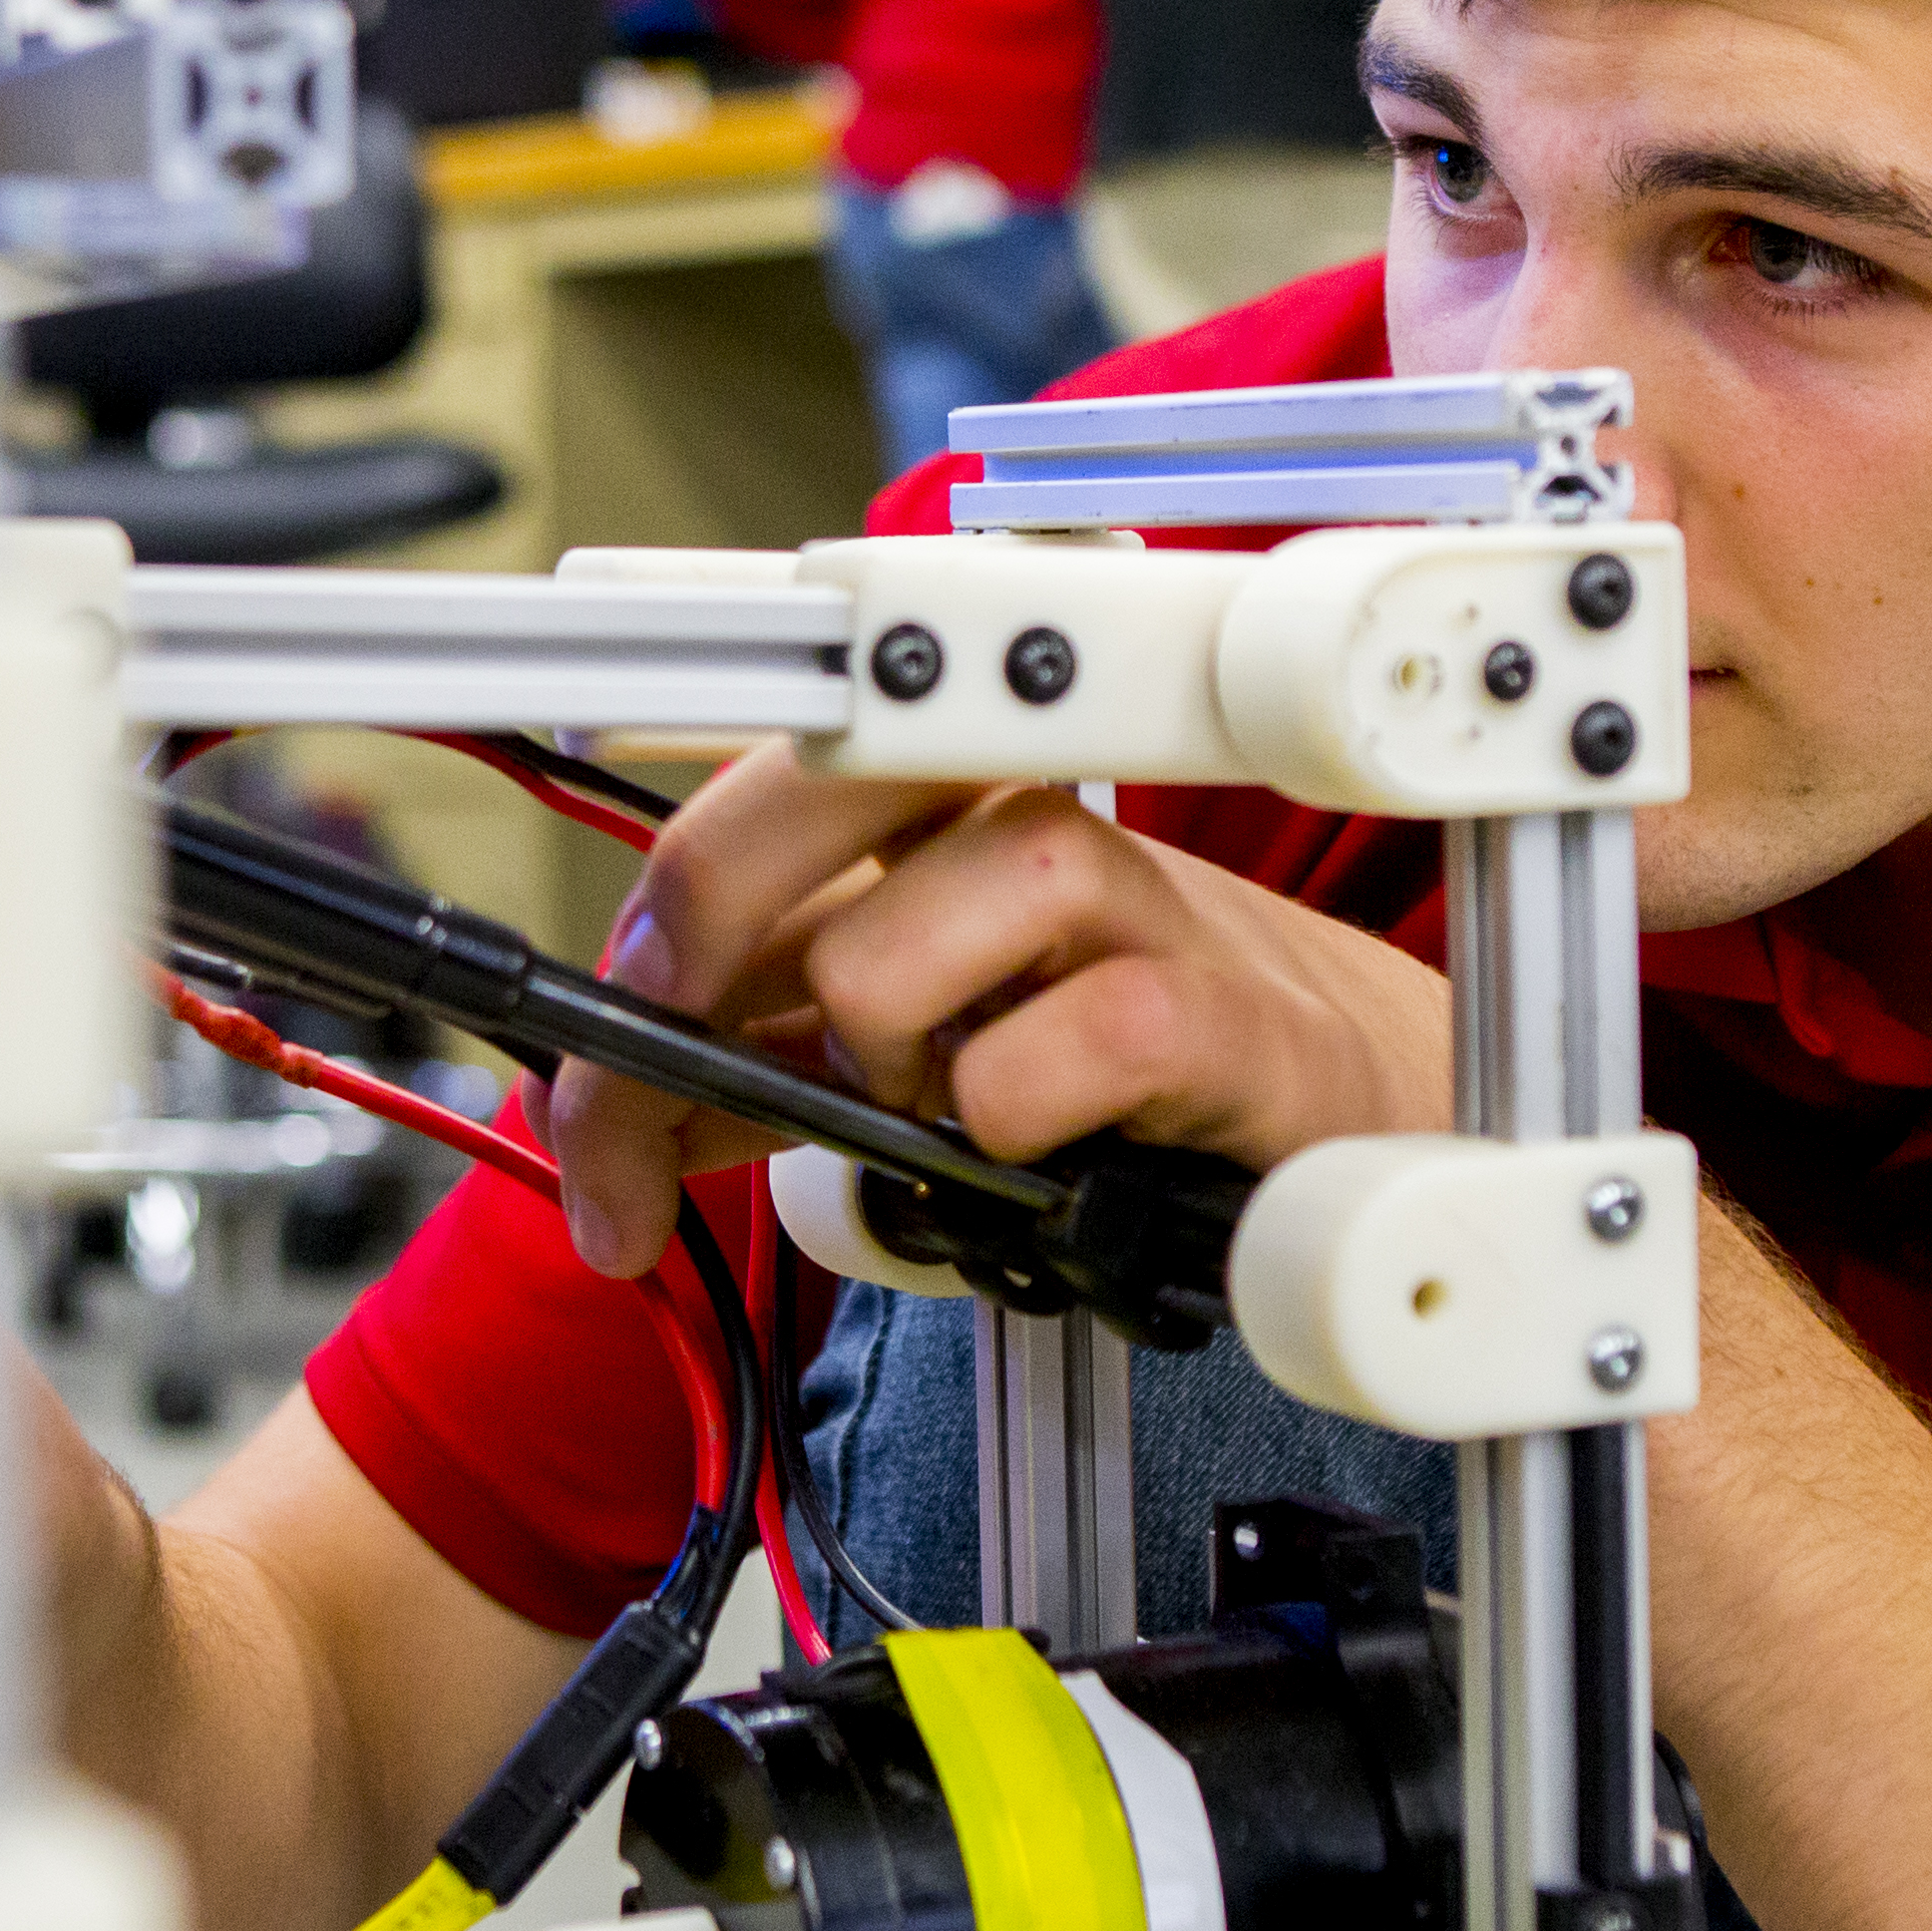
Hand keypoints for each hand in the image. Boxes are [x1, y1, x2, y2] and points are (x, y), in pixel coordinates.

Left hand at [548, 748, 1454, 1275]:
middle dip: (694, 949)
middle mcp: (1024, 812)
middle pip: (810, 782)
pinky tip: (1031, 1147)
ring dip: (874, 1043)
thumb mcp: (912, 1044)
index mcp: (941, 801)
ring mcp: (1128, 897)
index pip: (749, 798)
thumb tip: (612, 1117)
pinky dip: (1011, 1116)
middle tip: (655, 1100)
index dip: (656, 905)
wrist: (1340, 1098)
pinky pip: (1073, 1039)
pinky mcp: (1218, 1009)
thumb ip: (771, 1061)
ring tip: (926, 1109)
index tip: (591, 1046)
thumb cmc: (1129, 1053)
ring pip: (918, 914)